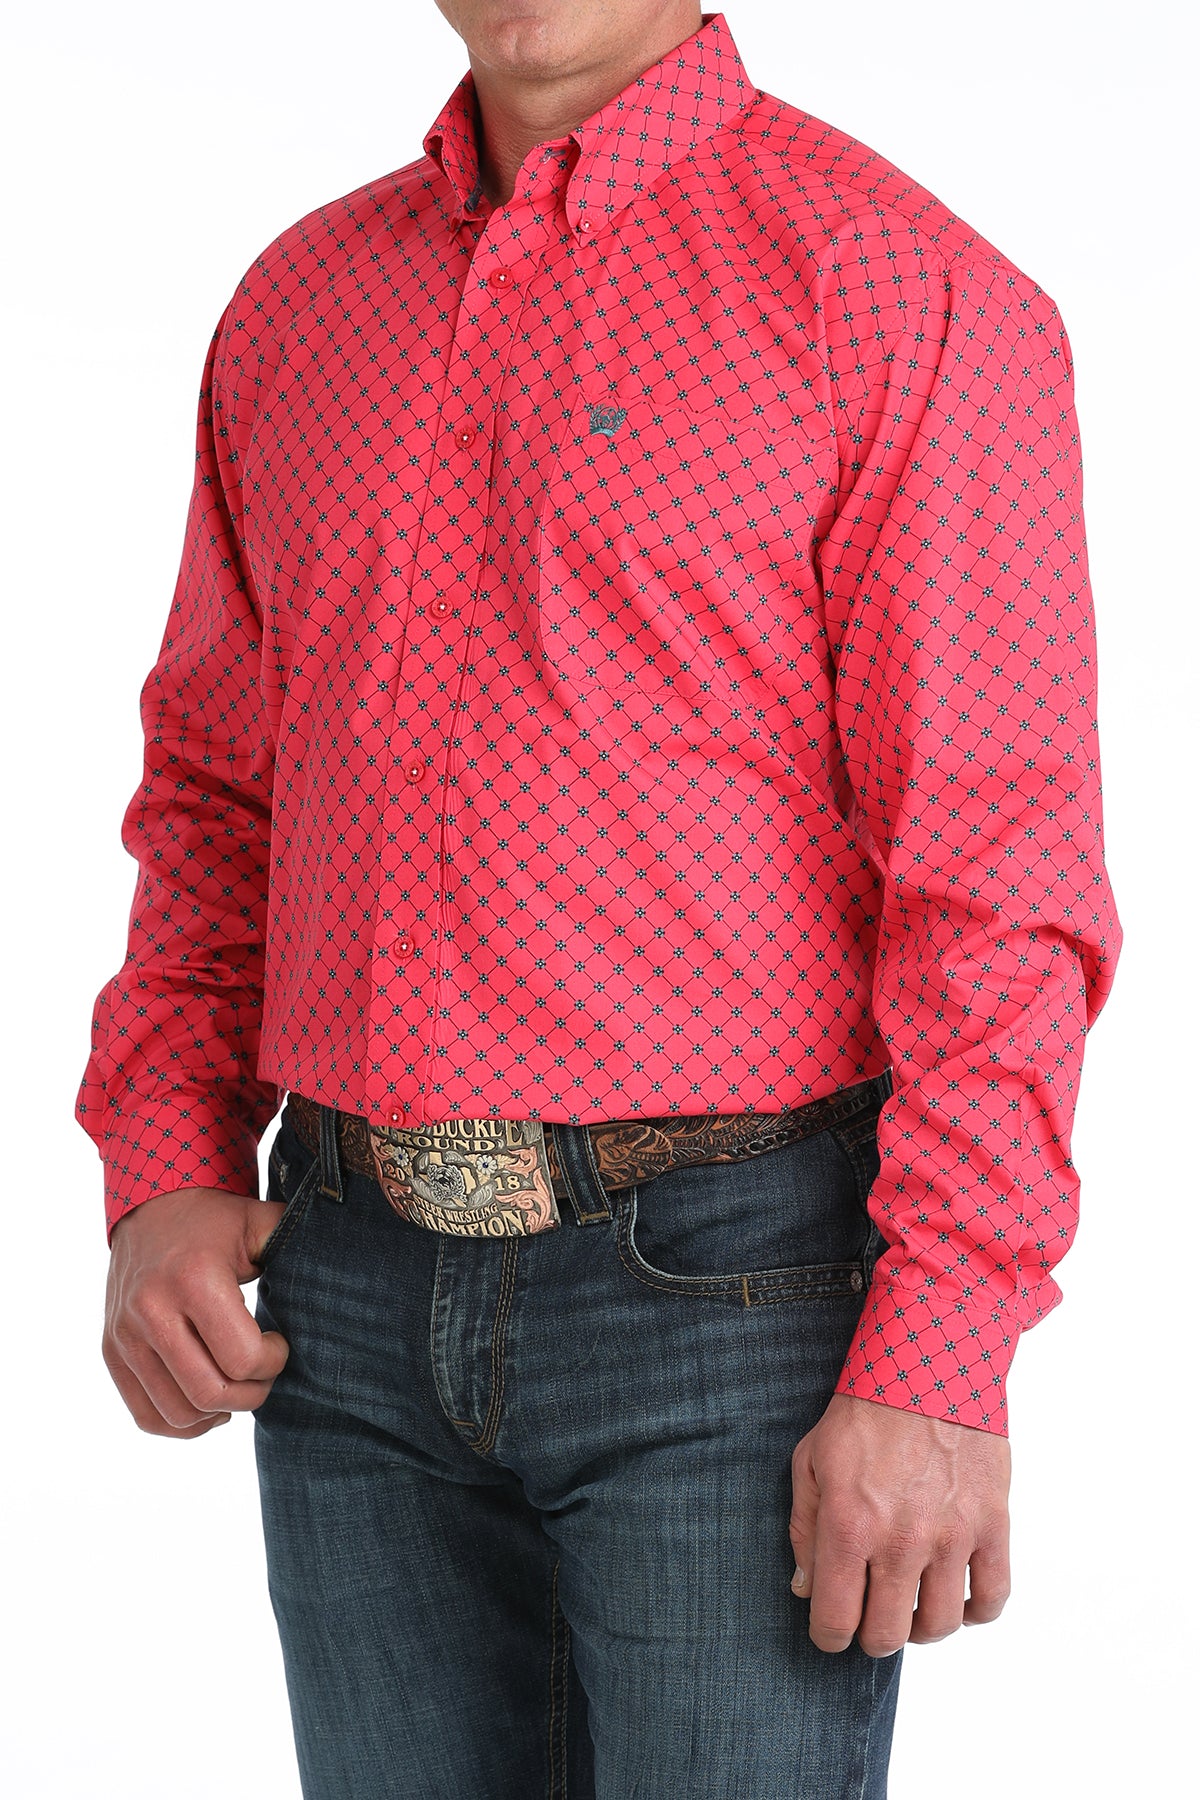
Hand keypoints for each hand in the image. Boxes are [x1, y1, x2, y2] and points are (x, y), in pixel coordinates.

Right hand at [104, 1188, 289, 1438]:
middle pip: (210, 1393)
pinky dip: (182, 1424)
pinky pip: (147, 1416)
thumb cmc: (214, 1221)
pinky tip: (207, 1404)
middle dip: (252, 1394)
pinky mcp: (111, 1352)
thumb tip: (342, 1268)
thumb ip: (295, 1243)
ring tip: (238, 1386)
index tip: (279, 1343)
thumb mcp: (258, 1223)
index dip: (274, 1362)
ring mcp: (125, 1336)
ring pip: (179, 1413)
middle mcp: (151, 1310)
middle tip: (264, 1373)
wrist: (150, 1208)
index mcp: (193, 1279)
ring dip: (219, 1413)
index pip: (243, 1359)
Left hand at [789, 1392, 1010, 1655]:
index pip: (835, 1620)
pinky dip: (975, 1612)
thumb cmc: (863, 1412)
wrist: (929, 1365)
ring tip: (910, 1605)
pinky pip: (992, 1598)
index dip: (827, 1636)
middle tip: (869, 1616)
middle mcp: (900, 1540)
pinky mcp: (992, 1525)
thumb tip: (804, 1589)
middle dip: (871, 1636)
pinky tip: (957, 1597)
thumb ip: (803, 1530)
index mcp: (849, 1525)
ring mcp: (951, 1536)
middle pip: (886, 1635)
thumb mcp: (811, 1461)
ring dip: (920, 1627)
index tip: (830, 1629)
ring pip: (939, 1626)